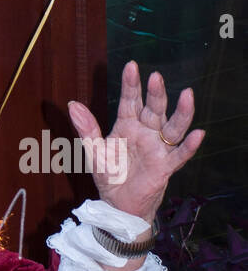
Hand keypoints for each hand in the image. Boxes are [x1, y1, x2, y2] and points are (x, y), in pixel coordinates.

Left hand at [67, 61, 204, 225]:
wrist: (117, 205)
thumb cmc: (108, 175)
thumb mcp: (94, 151)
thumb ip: (86, 128)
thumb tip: (72, 104)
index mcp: (127, 125)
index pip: (131, 100)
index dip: (131, 84)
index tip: (132, 66)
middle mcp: (146, 132)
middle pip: (154, 109)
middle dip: (156, 93)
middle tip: (156, 76)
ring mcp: (157, 148)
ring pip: (172, 127)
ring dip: (181, 112)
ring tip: (188, 95)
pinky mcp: (165, 166)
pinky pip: (180, 155)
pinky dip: (190, 146)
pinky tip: (198, 134)